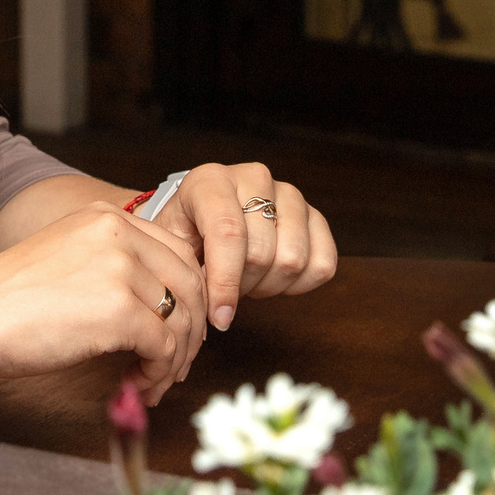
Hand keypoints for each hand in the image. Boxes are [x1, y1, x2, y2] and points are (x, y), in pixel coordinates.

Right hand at [0, 202, 210, 405]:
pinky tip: (138, 384)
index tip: (179, 328)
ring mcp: (121, 270)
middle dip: (192, 330)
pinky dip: (159, 373)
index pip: (178, 253)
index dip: (188, 296)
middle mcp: (118, 234)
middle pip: (191, 284)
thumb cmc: (6, 301)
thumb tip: (158, 305)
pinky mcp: (119, 311)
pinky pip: (164, 349)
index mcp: (104, 217)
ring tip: (154, 380)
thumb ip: (111, 266)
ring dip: (176, 358)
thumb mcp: (65, 259)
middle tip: (177, 363)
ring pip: (182, 320)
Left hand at [155, 162, 338, 329]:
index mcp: (211, 180)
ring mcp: (290, 195)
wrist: (205, 218)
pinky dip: (299, 285)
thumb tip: (214, 316)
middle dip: (241, 287)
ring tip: (246, 279)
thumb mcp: (170, 246)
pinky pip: (323, 264)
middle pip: (261, 253)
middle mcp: (254, 178)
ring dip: (268, 286)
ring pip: (293, 260)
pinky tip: (271, 277)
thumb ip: (184, 271)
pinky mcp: (315, 216)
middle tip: (224, 289)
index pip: (228, 232)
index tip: (219, 317)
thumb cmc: (186, 233)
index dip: (224, 282)